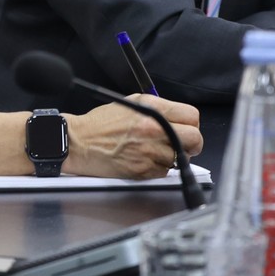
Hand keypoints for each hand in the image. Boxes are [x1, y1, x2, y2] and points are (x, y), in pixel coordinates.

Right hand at [66, 97, 202, 178]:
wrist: (79, 142)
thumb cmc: (101, 124)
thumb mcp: (132, 103)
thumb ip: (158, 108)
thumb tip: (177, 118)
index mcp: (153, 109)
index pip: (192, 116)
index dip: (192, 124)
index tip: (187, 129)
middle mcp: (154, 129)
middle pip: (195, 139)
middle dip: (191, 143)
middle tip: (181, 144)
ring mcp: (150, 151)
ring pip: (181, 158)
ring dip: (171, 157)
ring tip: (154, 151)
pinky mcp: (143, 169)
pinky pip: (165, 172)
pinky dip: (158, 168)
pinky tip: (144, 160)